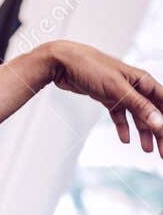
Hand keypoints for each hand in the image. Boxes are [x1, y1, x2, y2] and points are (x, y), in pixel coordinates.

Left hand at [46, 40, 162, 156]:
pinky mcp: (107, 97)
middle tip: (162, 152)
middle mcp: (134, 86)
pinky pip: (119, 115)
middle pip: (152, 112)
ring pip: (137, 116)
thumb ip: (139, 106)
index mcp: (142, 80)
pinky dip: (123, 127)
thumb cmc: (90, 67)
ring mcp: (120, 92)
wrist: (62, 62)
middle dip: (159, 131)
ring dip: (143, 132)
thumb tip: (160, 123)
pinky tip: (125, 139)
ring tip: (147, 150)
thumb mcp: (117, 88)